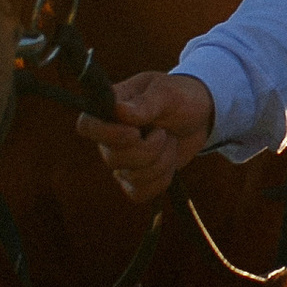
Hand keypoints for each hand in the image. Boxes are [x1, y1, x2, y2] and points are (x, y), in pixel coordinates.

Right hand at [77, 67, 214, 199]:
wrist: (199, 117)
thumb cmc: (179, 97)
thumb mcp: (168, 93)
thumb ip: (145, 103)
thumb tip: (119, 111)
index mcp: (110, 109)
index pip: (87, 125)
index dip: (107, 134)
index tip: (135, 133)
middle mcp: (109, 137)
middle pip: (113, 158)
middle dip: (148, 149)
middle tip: (164, 132)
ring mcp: (121, 160)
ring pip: (132, 177)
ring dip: (161, 161)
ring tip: (169, 141)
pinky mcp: (135, 179)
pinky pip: (140, 193)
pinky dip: (162, 179)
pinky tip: (168, 160)